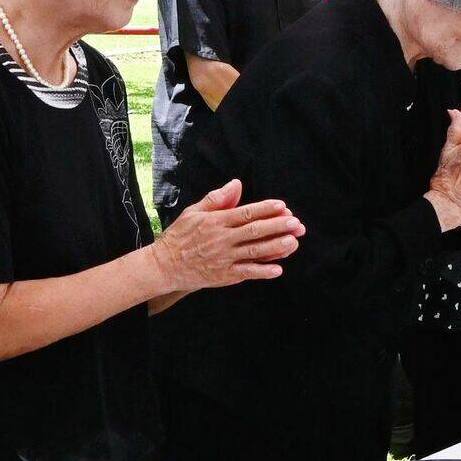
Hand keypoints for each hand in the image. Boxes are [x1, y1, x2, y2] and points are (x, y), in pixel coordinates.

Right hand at [150, 179, 304, 291]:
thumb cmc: (180, 236)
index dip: (265, 209)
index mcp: (216, 221)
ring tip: (293, 242)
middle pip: (254, 231)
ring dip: (276, 247)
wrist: (165, 266)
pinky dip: (262, 271)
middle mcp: (222, 239)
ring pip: (254, 251)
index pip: (245, 213)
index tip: (282, 206)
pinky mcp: (224, 276)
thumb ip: (217, 199)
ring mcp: (224, 258)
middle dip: (277, 226)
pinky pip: (247, 273)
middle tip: (296, 223)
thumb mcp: (194, 212)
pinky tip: (278, 269)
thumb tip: (236, 185)